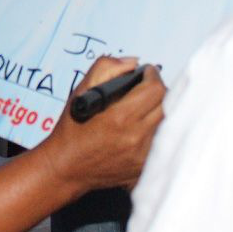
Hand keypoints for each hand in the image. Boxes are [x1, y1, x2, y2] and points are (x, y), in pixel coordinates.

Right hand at [34, 56, 164, 193]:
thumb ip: (105, 68)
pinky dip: (154, 131)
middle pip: (166, 106)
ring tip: (142, 108)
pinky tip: (139, 128)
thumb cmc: (72, 129)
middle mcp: (135, 138)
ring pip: (166, 124)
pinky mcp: (144, 168)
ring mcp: (142, 156)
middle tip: (145, 88)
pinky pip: (161, 143)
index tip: (146, 72)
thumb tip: (133, 63)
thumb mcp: (80, 91)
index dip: (153, 76)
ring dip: (157, 111)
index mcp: (120, 117)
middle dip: (157, 92)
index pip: (156, 90)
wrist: (66, 167)